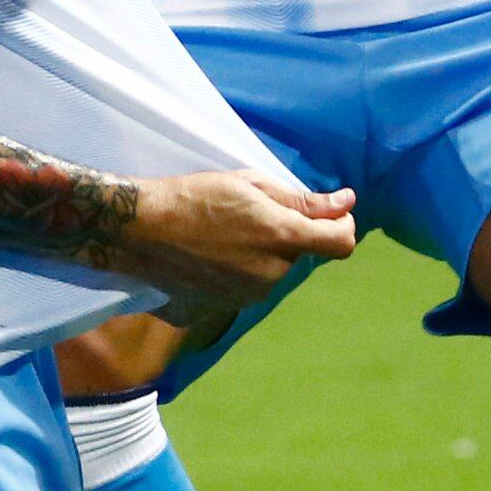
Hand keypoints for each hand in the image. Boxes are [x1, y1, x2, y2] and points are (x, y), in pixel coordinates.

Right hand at [111, 170, 356, 304]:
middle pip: (304, 253)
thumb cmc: (195, 197)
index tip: (330, 213)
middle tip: (253, 211)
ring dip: (267, 251)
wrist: (143, 230)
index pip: (342, 243)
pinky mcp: (232, 305)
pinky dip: (247, 267)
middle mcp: (272, 272)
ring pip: (278, 268)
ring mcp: (252, 293)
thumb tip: (347, 202)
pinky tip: (218, 251)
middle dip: (290, 233)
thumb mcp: (250, 185)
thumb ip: (303, 200)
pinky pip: (256, 283)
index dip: (342, 225)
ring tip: (229, 231)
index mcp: (281, 237)